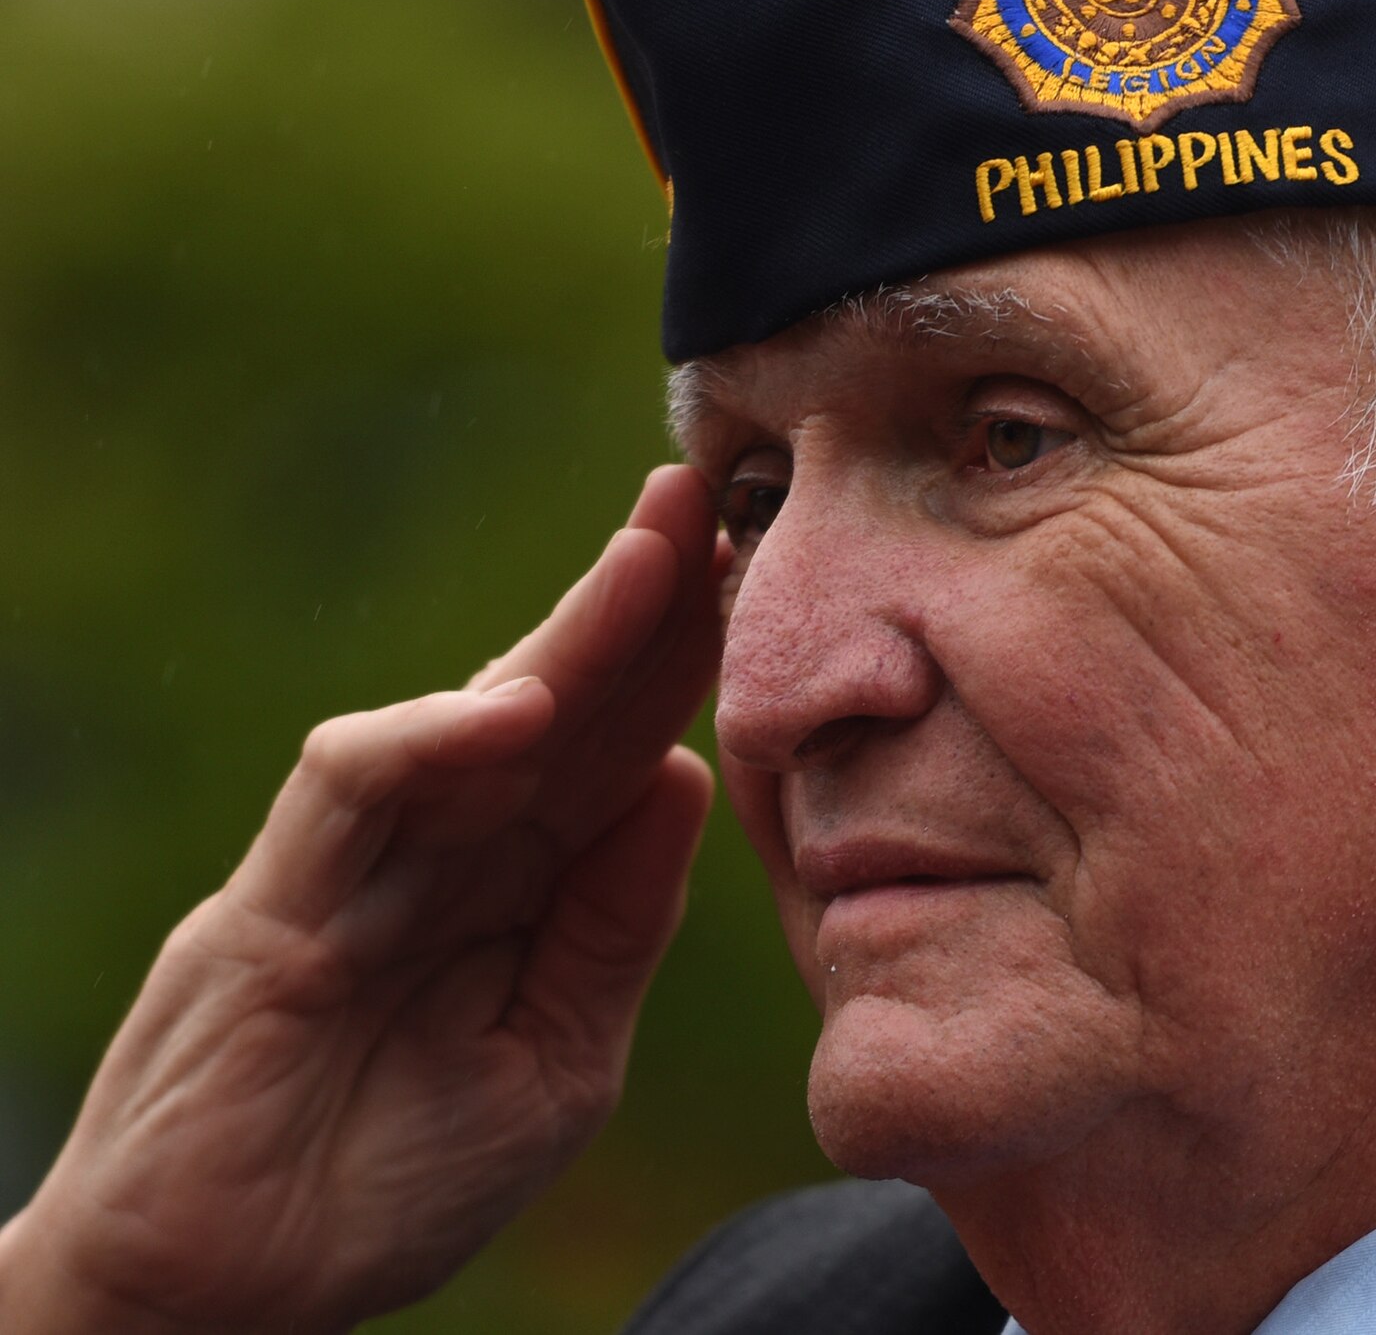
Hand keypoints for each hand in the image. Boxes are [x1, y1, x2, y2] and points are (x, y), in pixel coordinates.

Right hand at [0, 466, 724, 1334]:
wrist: (233, 1298)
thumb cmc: (392, 1183)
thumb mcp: (556, 1059)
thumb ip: (613, 926)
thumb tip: (682, 776)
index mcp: (523, 888)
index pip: (617, 746)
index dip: (685, 664)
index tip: (760, 584)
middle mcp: (450, 852)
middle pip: (558, 701)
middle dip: (636, 602)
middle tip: (704, 501)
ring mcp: (363, 864)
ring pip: (467, 712)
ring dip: (562, 633)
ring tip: (653, 556)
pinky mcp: (276, 899)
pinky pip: (352, 787)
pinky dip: (430, 740)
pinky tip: (519, 709)